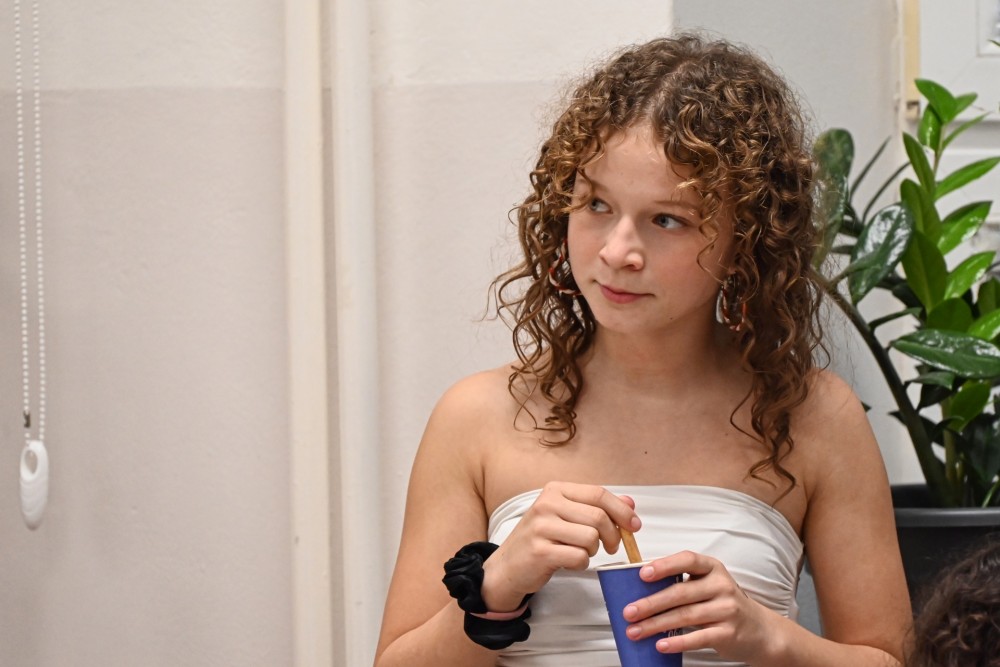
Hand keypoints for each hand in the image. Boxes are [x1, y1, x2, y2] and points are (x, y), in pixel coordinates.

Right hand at [481, 482, 640, 611]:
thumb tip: (630, 504)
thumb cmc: (542, 539)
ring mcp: (541, 527)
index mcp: (555, 490)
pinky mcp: (540, 551)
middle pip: (598, 517)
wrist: (508, 566)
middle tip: (611, 547)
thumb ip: (598, 507)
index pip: (598, 494)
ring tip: (580, 552)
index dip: (622, 510)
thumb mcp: (567, 516)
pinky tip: (568, 561)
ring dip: (593, 551)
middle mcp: (546, 504)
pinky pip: (579, 557)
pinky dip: (581, 563)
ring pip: (591, 538)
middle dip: (613, 536)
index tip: (634, 525)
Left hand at [621, 550, 774, 663]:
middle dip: (650, 603)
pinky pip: (698, 638)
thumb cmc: (723, 602)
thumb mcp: (707, 584)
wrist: (759, 629)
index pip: (687, 560)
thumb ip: (682, 582)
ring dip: (656, 625)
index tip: (642, 574)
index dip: (664, 565)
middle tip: (628, 612)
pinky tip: (661, 644)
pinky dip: (677, 642)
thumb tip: (639, 587)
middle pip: (680, 593)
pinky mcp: (728, 633)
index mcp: (712, 568)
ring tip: (635, 631)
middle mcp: (721, 585)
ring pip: (685, 616)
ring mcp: (726, 609)